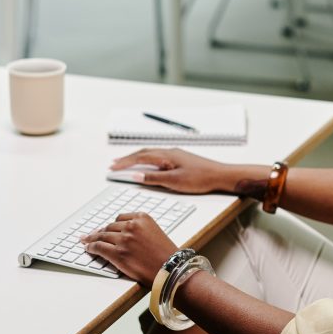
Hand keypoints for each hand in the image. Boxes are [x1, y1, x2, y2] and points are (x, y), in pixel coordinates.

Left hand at [81, 213, 177, 286]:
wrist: (171, 269)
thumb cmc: (166, 255)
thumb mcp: (155, 232)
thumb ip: (139, 229)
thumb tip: (121, 234)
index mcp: (142, 217)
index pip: (120, 218)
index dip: (111, 225)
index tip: (106, 228)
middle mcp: (132, 226)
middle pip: (110, 226)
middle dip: (101, 232)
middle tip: (92, 235)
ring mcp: (124, 239)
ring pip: (102, 236)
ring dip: (93, 239)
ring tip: (86, 240)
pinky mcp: (118, 253)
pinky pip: (99, 247)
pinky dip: (92, 247)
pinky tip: (88, 248)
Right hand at [111, 148, 232, 193]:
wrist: (220, 176)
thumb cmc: (200, 178)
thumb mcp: (174, 181)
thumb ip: (154, 178)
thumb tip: (136, 175)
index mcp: (166, 155)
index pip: (140, 157)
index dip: (124, 163)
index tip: (113, 168)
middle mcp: (169, 152)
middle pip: (143, 153)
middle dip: (127, 159)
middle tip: (114, 165)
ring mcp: (175, 154)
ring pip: (150, 154)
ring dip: (136, 158)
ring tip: (126, 163)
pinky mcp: (179, 159)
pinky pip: (158, 156)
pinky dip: (147, 160)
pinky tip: (147, 165)